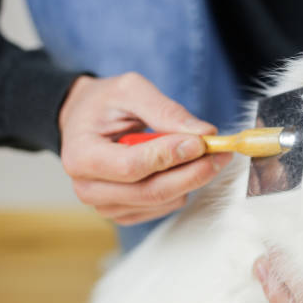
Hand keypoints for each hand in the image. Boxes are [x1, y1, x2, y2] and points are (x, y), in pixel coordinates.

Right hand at [59, 73, 231, 224]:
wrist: (85, 121)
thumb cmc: (104, 103)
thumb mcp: (130, 90)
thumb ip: (165, 110)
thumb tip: (204, 132)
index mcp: (82, 156)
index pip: (132, 166)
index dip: (170, 156)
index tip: (201, 141)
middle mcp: (89, 188)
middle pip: (151, 191)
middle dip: (192, 172)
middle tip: (220, 152)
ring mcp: (106, 205)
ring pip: (162, 201)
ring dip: (191, 179)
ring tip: (206, 153)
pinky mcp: (125, 212)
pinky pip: (164, 207)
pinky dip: (182, 187)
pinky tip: (185, 166)